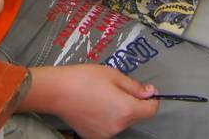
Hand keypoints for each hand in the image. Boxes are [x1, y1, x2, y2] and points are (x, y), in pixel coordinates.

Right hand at [38, 65, 156, 138]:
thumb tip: (151, 93)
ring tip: (102, 97)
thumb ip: (134, 87)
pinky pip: (109, 128)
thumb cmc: (85, 79)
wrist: (57, 91)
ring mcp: (106, 134)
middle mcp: (118, 126)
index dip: (151, 99)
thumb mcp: (114, 75)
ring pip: (122, 122)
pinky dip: (107, 119)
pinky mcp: (94, 137)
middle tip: (115, 88)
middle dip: (132, 103)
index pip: (151, 110)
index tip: (144, 90)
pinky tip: (94, 107)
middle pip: (136, 116)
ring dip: (119, 112)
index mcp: (126, 110)